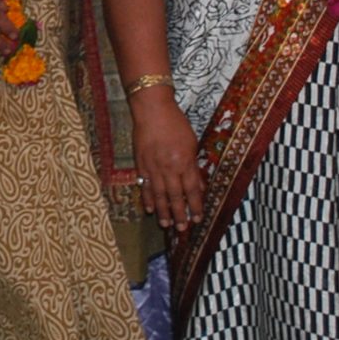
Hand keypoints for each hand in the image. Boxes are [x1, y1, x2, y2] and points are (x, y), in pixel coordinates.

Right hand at [129, 90, 202, 231]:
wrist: (152, 110)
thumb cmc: (175, 123)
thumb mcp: (191, 143)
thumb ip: (193, 166)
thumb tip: (197, 185)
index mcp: (184, 162)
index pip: (192, 190)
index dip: (196, 206)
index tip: (198, 218)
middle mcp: (169, 168)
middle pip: (175, 196)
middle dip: (179, 214)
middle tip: (182, 229)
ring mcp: (153, 167)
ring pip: (159, 195)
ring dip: (163, 211)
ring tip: (165, 225)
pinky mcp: (140, 164)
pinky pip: (145, 185)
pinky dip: (147, 198)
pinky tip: (150, 208)